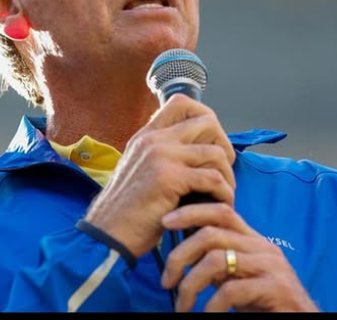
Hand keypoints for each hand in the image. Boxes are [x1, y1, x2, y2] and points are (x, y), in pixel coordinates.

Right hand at [83, 94, 235, 257]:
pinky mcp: (170, 178)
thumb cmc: (127, 210)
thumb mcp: (139, 170)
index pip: (181, 102)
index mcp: (146, 135)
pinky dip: (224, 194)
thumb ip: (161, 155)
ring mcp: (162, 155)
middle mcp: (154, 139)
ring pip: (215, 152)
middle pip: (206, 120)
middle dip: (224, 143)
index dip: (204, 115)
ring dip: (227, 175)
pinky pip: (213, 179)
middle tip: (223, 168)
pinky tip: (221, 204)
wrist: (108, 233)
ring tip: (224, 193)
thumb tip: (196, 151)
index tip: (211, 141)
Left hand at [160, 203, 319, 311]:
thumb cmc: (264, 303)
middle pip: (212, 233)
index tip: (165, 222)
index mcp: (253, 239)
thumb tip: (184, 254)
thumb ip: (218, 263)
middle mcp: (263, 247)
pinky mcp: (276, 288)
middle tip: (166, 280)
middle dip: (181, 254)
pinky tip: (205, 315)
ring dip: (191, 285)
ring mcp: (271, 266)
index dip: (191, 212)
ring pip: (216, 260)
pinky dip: (211, 305)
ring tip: (182, 305)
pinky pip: (231, 290)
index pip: (221, 210)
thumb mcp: (238, 277)